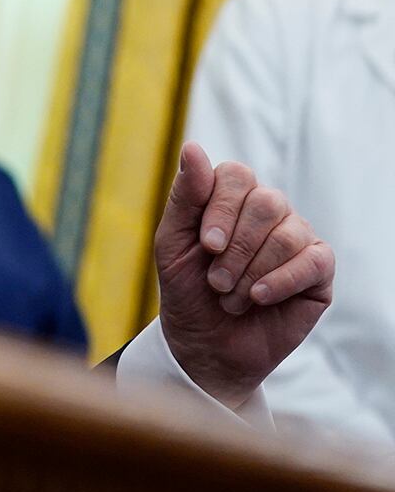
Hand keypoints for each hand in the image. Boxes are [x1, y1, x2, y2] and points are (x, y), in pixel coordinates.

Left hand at [154, 141, 334, 409]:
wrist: (206, 344)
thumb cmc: (187, 289)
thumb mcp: (172, 242)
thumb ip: (185, 195)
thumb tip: (193, 147)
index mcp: (231, 197)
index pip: (237, 176)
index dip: (220, 209)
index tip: (206, 246)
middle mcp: (268, 211)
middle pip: (266, 202)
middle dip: (236, 248)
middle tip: (215, 282)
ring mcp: (297, 238)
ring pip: (288, 234)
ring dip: (252, 271)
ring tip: (231, 297)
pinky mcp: (319, 271)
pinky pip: (314, 260)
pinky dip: (281, 281)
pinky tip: (259, 298)